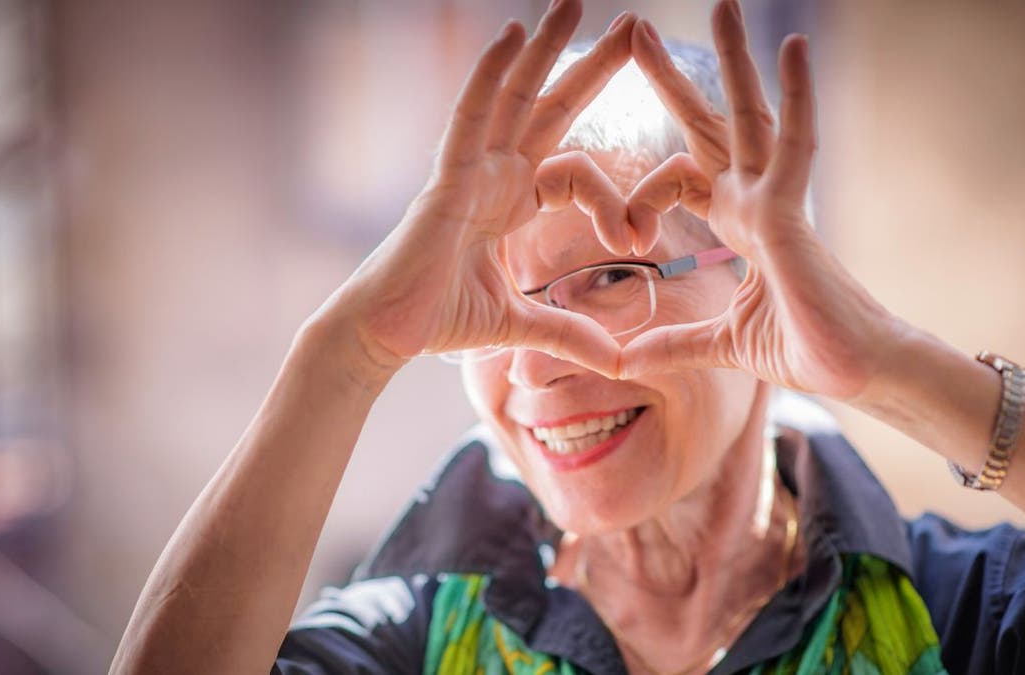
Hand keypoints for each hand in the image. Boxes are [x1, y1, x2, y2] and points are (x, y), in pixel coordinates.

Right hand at [325, 1, 636, 379]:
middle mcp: (493, 175)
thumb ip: (569, 332)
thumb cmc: (437, 321)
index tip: (639, 237)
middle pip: (550, 107)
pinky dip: (490, 75)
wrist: (385, 336)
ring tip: (574, 1)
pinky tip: (511, 35)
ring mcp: (468, 171)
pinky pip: (470, 117)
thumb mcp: (520, 323)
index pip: (576, 171)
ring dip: (544, 47)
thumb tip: (617, 360)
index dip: (614, 198)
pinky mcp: (445, 180)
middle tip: (632, 24)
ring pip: (512, 96)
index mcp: (511, 202)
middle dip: (590, 66)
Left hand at [618, 0, 901, 400]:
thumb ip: (672, 343)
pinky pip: (795, 144)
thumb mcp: (718, 343)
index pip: (679, 179)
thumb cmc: (805, 350)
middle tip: (641, 31)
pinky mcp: (795, 214)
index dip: (640, 196)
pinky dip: (797, 95)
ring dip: (734, 61)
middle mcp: (755, 202)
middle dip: (674, 81)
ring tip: (723, 4)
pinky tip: (791, 45)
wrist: (858, 375)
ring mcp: (776, 202)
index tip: (620, 236)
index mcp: (738, 224)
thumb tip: (622, 360)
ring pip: (751, 116)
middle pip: (709, 126)